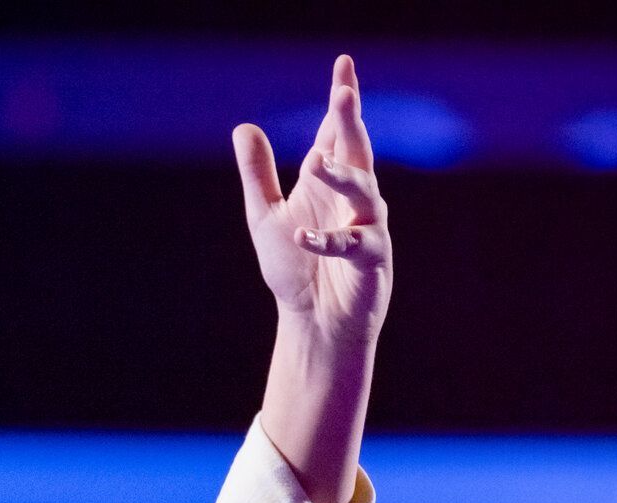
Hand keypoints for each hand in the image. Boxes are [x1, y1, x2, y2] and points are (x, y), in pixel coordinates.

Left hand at [232, 54, 392, 344]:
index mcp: (331, 182)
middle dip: (350, 122)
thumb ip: (258, 174)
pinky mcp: (372, 261)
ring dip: (340, 177)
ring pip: (363, 192)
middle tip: (343, 93)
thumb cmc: (296, 269)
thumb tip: (244, 128)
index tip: (343, 65)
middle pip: (356, 151)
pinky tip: (302, 235)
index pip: (336, 133)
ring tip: (314, 164)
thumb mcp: (266, 215)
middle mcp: (354, 198)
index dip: (341, 101)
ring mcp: (367, 227)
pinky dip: (327, 240)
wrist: (313, 323)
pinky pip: (354, 244)